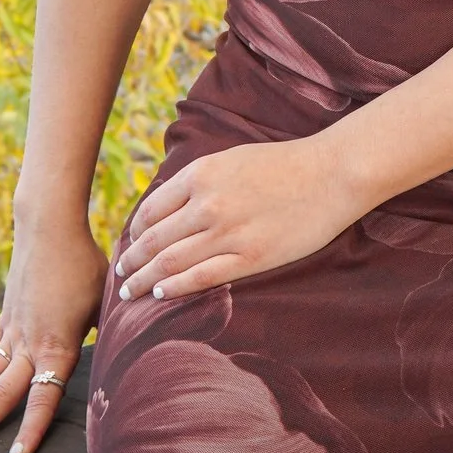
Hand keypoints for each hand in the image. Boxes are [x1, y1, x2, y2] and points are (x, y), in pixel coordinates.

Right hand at [0, 221, 105, 452]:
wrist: (50, 225)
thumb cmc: (86, 264)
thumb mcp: (106, 301)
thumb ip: (109, 335)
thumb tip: (126, 363)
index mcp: (56, 343)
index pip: (43, 394)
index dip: (31, 427)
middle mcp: (28, 341)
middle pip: (1, 390)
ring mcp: (11, 329)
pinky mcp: (3, 317)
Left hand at [112, 136, 366, 301]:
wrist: (331, 174)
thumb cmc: (283, 164)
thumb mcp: (231, 159)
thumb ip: (199, 182)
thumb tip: (169, 206)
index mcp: (200, 175)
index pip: (151, 210)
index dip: (134, 232)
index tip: (130, 243)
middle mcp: (207, 204)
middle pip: (154, 240)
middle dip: (132, 259)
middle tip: (121, 272)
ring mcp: (227, 233)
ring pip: (170, 263)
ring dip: (145, 278)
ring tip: (131, 290)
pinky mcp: (249, 258)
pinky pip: (201, 278)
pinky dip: (175, 288)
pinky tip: (162, 293)